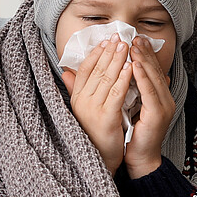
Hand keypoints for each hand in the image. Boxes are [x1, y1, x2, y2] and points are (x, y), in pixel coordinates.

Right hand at [61, 38, 131, 174]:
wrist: (101, 160)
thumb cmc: (94, 135)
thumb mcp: (83, 109)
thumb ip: (76, 89)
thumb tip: (65, 70)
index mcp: (76, 98)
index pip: (83, 69)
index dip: (95, 54)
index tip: (105, 41)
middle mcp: (82, 102)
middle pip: (96, 70)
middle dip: (109, 51)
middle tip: (120, 36)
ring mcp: (93, 109)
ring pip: (107, 78)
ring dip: (118, 59)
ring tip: (126, 46)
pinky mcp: (106, 117)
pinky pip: (116, 93)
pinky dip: (123, 78)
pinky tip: (131, 67)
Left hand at [123, 38, 174, 177]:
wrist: (140, 158)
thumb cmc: (133, 135)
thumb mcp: (132, 107)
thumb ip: (133, 90)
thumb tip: (129, 73)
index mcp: (160, 97)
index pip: (153, 71)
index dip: (145, 54)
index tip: (135, 39)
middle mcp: (165, 99)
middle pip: (155, 70)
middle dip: (145, 52)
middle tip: (135, 36)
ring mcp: (164, 106)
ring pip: (153, 77)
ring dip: (143, 60)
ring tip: (133, 45)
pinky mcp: (158, 114)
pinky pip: (149, 91)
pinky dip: (142, 77)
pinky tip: (135, 65)